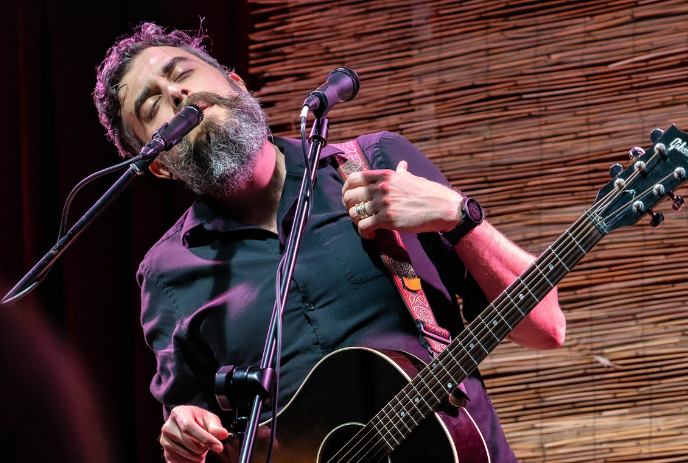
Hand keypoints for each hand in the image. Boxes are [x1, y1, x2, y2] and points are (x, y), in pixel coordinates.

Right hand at [160, 405, 229, 462]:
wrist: (186, 425)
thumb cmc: (199, 420)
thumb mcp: (209, 419)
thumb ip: (216, 426)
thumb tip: (223, 434)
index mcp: (178, 413)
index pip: (189, 427)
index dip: (205, 438)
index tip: (219, 447)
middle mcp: (168, 426)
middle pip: (188, 442)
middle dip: (203, 448)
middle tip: (209, 447)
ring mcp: (164, 440)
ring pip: (185, 454)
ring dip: (198, 456)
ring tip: (202, 449)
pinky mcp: (165, 452)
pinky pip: (179, 461)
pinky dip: (190, 461)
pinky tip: (195, 455)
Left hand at [342, 161, 462, 238]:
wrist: (444, 208)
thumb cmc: (430, 193)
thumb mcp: (413, 178)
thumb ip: (402, 173)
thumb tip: (402, 165)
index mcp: (385, 175)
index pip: (354, 178)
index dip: (346, 189)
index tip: (349, 199)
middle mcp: (382, 187)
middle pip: (350, 196)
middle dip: (349, 208)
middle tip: (357, 216)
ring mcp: (384, 203)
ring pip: (355, 213)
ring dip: (357, 222)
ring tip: (365, 226)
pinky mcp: (388, 219)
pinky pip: (364, 226)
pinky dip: (363, 233)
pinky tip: (370, 235)